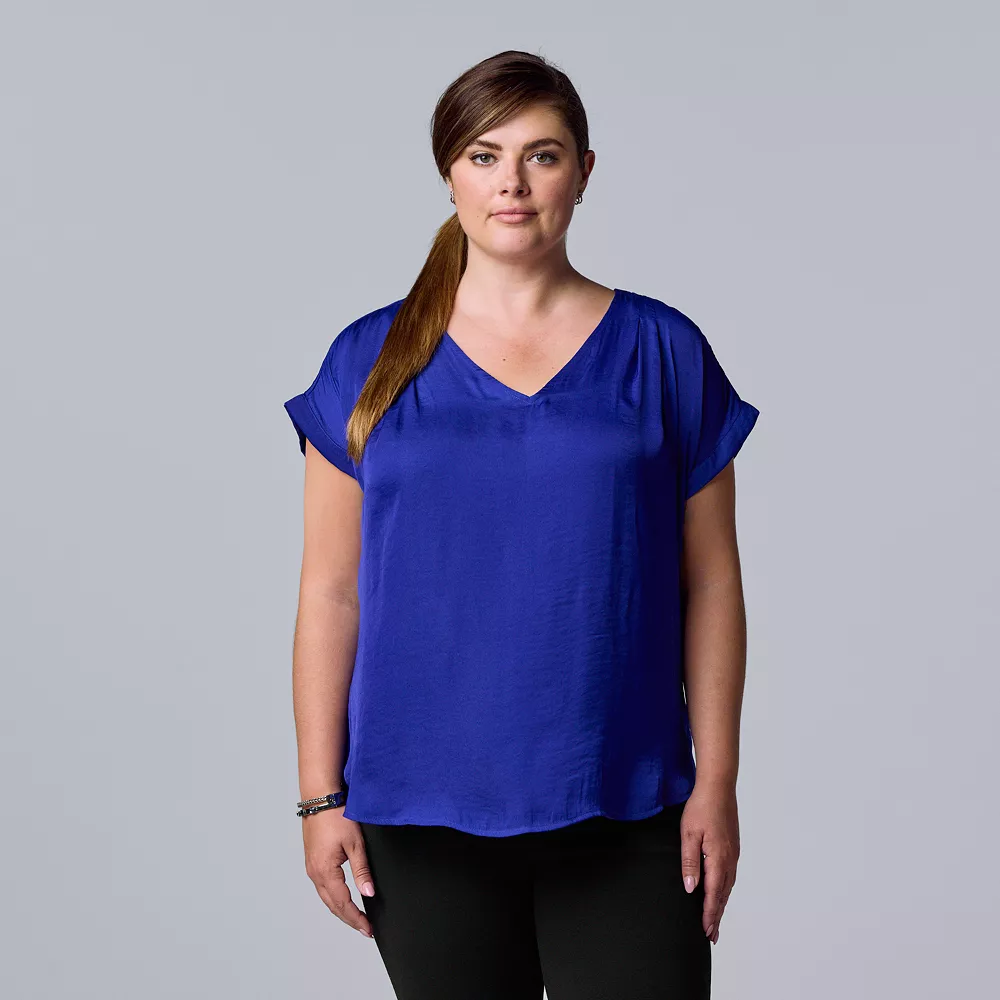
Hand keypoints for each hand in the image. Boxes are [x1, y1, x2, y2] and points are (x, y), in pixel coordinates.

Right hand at [302, 806, 376, 937]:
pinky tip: (342, 898)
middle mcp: (314, 873)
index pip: (342, 904)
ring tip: (356, 917)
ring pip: (326, 897)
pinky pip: (322, 886)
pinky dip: (334, 897)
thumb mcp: (355, 843)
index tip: (368, 930)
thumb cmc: (337, 815)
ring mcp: (311, 867)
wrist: (320, 797)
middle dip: (349, 918)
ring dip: (340, 909)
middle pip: (332, 905)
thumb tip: (368, 893)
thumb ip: (362, 870)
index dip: (356, 919)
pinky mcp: (312, 860)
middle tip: (365, 929)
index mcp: (325, 871)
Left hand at [680, 783, 739, 944]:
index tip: (705, 931)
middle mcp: (730, 860)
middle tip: (711, 936)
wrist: (718, 788)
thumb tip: (691, 889)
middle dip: (716, 915)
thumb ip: (689, 862)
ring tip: (714, 920)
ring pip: (727, 886)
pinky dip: (724, 890)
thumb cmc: (701, 809)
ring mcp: (733, 854)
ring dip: (721, 904)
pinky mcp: (733, 848)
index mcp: (718, 858)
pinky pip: (729, 876)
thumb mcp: (689, 835)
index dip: (709, 914)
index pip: (713, 894)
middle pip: (723, 895)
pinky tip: (719, 893)